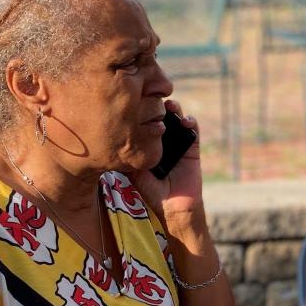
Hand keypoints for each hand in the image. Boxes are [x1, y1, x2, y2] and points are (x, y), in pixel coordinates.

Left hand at [130, 99, 202, 220]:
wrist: (173, 206)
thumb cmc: (151, 191)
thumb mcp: (133, 171)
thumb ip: (127, 155)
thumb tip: (112, 136)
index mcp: (148, 143)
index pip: (144, 120)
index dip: (142, 109)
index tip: (136, 102)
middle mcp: (162, 140)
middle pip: (160, 114)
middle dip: (157, 104)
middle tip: (154, 100)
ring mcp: (177, 142)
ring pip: (176, 117)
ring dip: (174, 108)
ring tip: (170, 106)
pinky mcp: (192, 147)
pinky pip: (193, 130)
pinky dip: (190, 121)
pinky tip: (185, 122)